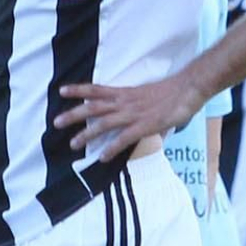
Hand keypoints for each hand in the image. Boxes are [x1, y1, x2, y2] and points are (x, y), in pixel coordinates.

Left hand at [54, 68, 201, 162]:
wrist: (188, 88)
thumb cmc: (172, 91)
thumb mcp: (147, 95)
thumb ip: (137, 104)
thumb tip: (134, 113)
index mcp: (125, 93)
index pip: (96, 90)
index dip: (78, 90)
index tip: (61, 90)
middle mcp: (125, 102)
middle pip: (93, 107)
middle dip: (74, 115)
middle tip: (56, 122)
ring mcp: (133, 114)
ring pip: (103, 124)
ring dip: (87, 134)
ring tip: (73, 144)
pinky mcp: (144, 126)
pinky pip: (123, 139)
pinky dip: (111, 148)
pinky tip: (101, 157)